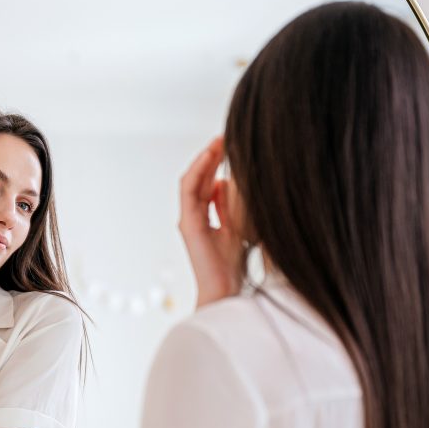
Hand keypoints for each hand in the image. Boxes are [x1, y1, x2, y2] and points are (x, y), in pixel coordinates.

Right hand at [178, 137, 244, 308]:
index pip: (210, 183)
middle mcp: (194, 217)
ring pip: (193, 181)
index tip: (233, 145)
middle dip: (212, 156)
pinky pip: (189, 190)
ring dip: (204, 159)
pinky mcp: (189, 223)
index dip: (218, 163)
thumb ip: (232, 206)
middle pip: (201, 179)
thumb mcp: (239, 227)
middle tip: (226, 137)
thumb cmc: (235, 265)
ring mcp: (189, 220)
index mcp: (206, 218)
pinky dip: (199, 171)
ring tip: (219, 142)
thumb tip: (227, 182)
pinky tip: (210, 156)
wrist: (226, 290)